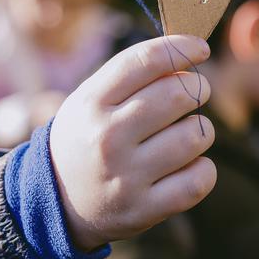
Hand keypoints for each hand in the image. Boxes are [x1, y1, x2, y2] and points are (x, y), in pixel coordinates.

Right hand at [49, 35, 215, 250]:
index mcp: (91, 104)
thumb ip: (131, 76)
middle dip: (196, 89)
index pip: (145, 62)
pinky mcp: (144, 209)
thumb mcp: (90, 100)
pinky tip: (189, 165)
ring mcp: (126, 177)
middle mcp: (107, 138)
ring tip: (186, 133)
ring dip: (200, 130)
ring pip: (195, 136)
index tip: (200, 49)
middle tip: (194, 93)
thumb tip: (187, 56)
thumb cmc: (85, 138)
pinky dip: (203, 168)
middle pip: (177, 95)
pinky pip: (198, 180)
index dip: (180, 48)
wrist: (56, 202)